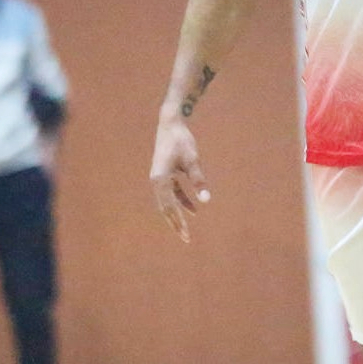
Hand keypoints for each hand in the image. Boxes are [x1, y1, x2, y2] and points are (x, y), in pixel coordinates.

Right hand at [150, 117, 209, 242]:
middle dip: (176, 223)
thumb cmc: (182, 140)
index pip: (169, 207)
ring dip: (178, 215)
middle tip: (186, 239)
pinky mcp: (165, 174)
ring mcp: (159, 178)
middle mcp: (156, 181)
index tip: (186, 234)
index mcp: (160, 179)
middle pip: (165, 208)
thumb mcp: (193, 160)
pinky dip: (182, 201)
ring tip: (187, 230)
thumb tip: (206, 200)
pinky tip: (194, 209)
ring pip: (168, 202)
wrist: (170, 124)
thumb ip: (198, 180)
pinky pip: (172, 193)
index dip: (178, 222)